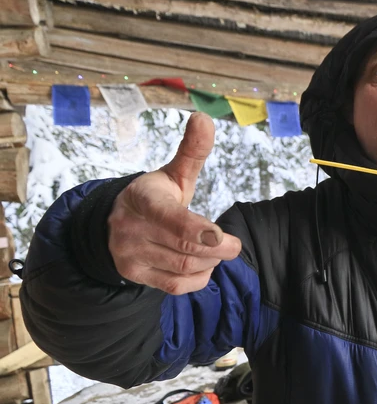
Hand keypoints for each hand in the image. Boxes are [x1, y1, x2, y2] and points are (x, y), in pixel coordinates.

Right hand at [108, 113, 241, 294]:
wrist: (115, 224)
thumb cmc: (156, 196)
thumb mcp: (173, 174)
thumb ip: (192, 151)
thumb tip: (204, 118)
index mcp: (144, 199)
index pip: (170, 218)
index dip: (197, 229)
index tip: (220, 237)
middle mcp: (132, 228)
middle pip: (184, 247)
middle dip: (217, 249)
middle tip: (234, 245)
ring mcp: (131, 254)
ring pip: (183, 267)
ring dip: (209, 262)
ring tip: (214, 250)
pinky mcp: (136, 275)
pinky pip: (176, 285)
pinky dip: (198, 278)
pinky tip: (202, 264)